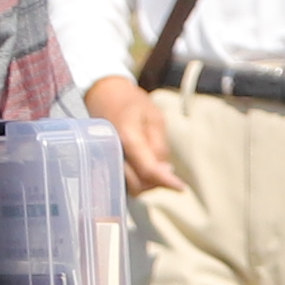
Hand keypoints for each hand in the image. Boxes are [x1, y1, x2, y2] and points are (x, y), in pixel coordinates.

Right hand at [85, 76, 182, 203]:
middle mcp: (111, 153)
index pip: (147, 169)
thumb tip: (165, 172)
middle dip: (155, 183)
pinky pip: (123, 181)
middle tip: (168, 172)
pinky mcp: (103, 164)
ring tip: (156, 167)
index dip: (166, 181)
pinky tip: (144, 169)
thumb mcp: (154, 117)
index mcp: (126, 137)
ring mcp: (104, 160)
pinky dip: (137, 180)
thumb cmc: (131, 103)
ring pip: (130, 187)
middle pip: (137, 185)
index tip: (181, 188)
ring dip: (147, 184)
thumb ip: (159, 146)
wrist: (103, 95)